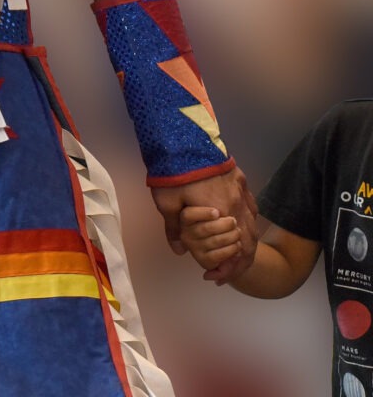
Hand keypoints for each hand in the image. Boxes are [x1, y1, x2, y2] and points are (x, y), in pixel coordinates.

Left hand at [151, 166, 257, 282]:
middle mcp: (236, 206)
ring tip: (236, 253)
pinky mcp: (240, 178)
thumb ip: (174, 229)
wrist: (184, 141)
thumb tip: (179, 250)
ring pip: (252, 223)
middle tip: (227, 273)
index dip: (227, 269)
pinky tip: (240, 225)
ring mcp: (241, 191)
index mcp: (221, 216)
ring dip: (245, 242)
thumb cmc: (173, 174)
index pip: (234, 251)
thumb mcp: (167, 204)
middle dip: (239, 261)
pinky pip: (250, 204)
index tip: (215, 278)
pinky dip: (248, 220)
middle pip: (248, 241)